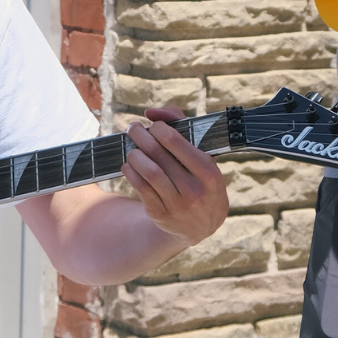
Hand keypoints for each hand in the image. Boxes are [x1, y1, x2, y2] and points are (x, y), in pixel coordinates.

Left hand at [122, 106, 228, 250]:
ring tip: (132, 148)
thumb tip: (150, 112)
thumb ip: (180, 125)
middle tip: (133, 129)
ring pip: (147, 171)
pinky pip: (140, 187)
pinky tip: (130, 165)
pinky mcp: (160, 214)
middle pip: (157, 153)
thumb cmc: (200, 179)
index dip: (158, 127)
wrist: (202, 225)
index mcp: (208, 172)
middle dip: (140, 136)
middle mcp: (194, 189)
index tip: (154, 125)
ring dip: (133, 154)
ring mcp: (177, 204)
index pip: (175, 140)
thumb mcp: (202, 155)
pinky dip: (130, 172)